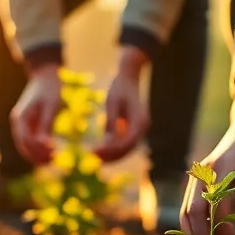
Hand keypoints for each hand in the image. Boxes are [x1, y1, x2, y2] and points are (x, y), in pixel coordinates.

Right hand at [10, 63, 62, 164]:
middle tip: (54, 161)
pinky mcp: (30, 125)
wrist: (46, 75)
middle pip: (23, 146)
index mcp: (20, 118)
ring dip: (38, 155)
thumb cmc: (50, 89)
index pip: (25, 140)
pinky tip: (52, 153)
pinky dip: (40, 149)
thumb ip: (46, 126)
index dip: (38, 150)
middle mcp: (18, 123)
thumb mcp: (51, 107)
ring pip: (26, 146)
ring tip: (54, 160)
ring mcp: (23, 125)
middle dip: (37, 156)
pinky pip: (32, 142)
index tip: (53, 153)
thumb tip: (45, 145)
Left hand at [95, 46, 150, 160]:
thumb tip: (107, 141)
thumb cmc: (120, 87)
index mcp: (140, 121)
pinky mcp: (135, 128)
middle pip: (127, 149)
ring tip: (94, 156)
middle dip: (110, 156)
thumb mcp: (113, 103)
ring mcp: (140, 129)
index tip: (93, 152)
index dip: (109, 151)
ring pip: (127, 149)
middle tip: (92, 158)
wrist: (129, 77)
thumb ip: (111, 121)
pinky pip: (125, 143)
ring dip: (112, 155)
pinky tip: (100, 149)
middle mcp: (143, 128)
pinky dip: (114, 148)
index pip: (125, 143)